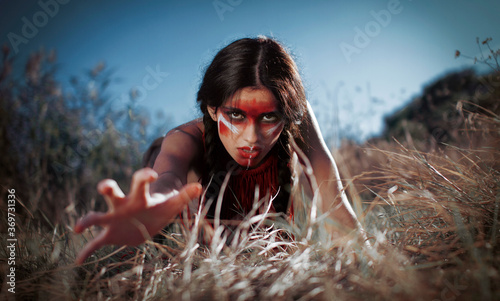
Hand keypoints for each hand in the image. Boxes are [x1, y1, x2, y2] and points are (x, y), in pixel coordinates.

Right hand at [74, 168, 201, 264]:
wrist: (149, 219)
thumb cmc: (161, 208)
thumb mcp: (172, 204)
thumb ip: (184, 195)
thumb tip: (199, 186)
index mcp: (140, 197)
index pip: (139, 182)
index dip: (144, 177)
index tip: (150, 173)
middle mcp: (123, 205)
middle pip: (113, 193)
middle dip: (108, 188)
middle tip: (105, 186)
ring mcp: (114, 219)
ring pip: (97, 217)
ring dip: (87, 220)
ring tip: (78, 227)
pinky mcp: (110, 234)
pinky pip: (96, 243)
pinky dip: (87, 251)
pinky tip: (78, 261)